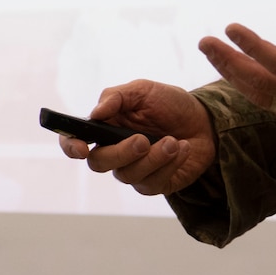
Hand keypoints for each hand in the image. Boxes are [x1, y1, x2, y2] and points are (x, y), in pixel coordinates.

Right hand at [57, 80, 215, 195]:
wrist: (204, 121)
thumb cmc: (170, 104)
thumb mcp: (143, 90)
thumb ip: (116, 96)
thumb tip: (96, 112)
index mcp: (105, 127)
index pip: (75, 140)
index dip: (71, 146)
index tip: (81, 147)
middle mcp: (114, 152)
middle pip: (99, 163)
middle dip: (121, 152)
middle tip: (143, 140)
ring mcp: (134, 170)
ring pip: (128, 175)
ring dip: (153, 158)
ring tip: (173, 141)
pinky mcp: (154, 184)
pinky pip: (153, 183)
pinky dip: (170, 165)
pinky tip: (183, 148)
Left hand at [198, 11, 275, 125]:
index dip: (254, 48)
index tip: (231, 28)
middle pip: (261, 84)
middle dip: (230, 63)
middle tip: (204, 41)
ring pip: (262, 96)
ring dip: (234, 75)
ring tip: (211, 52)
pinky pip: (272, 102)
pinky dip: (250, 86)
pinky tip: (237, 70)